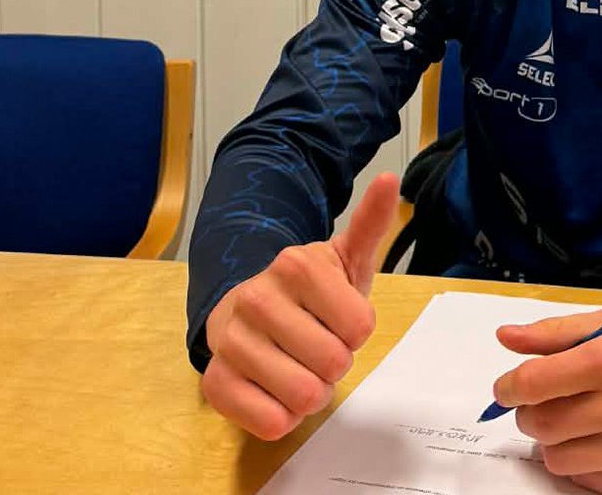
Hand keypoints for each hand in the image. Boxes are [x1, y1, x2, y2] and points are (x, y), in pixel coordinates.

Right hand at [200, 172, 399, 439]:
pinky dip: (283, 416)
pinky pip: (269, 422)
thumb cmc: (310, 292)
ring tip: (298, 367)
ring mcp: (230, 341)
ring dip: (311, 392)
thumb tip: (388, 179)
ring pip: (304, 396)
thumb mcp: (345, 257)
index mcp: (296, 265)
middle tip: (318, 346)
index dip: (356, 331)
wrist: (247, 310)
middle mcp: (258, 298)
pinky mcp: (214, 382)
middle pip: (333, 362)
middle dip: (335, 363)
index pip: (361, 327)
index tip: (337, 318)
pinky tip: (274, 390)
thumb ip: (370, 224)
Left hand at [492, 308, 601, 494]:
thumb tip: (505, 337)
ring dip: (556, 440)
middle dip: (530, 412)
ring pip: (555, 457)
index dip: (510, 385)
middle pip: (538, 423)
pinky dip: (584, 462)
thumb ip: (556, 332)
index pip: (535, 381)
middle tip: (549, 402)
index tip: (509, 386)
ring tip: (583, 420)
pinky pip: (583, 481)